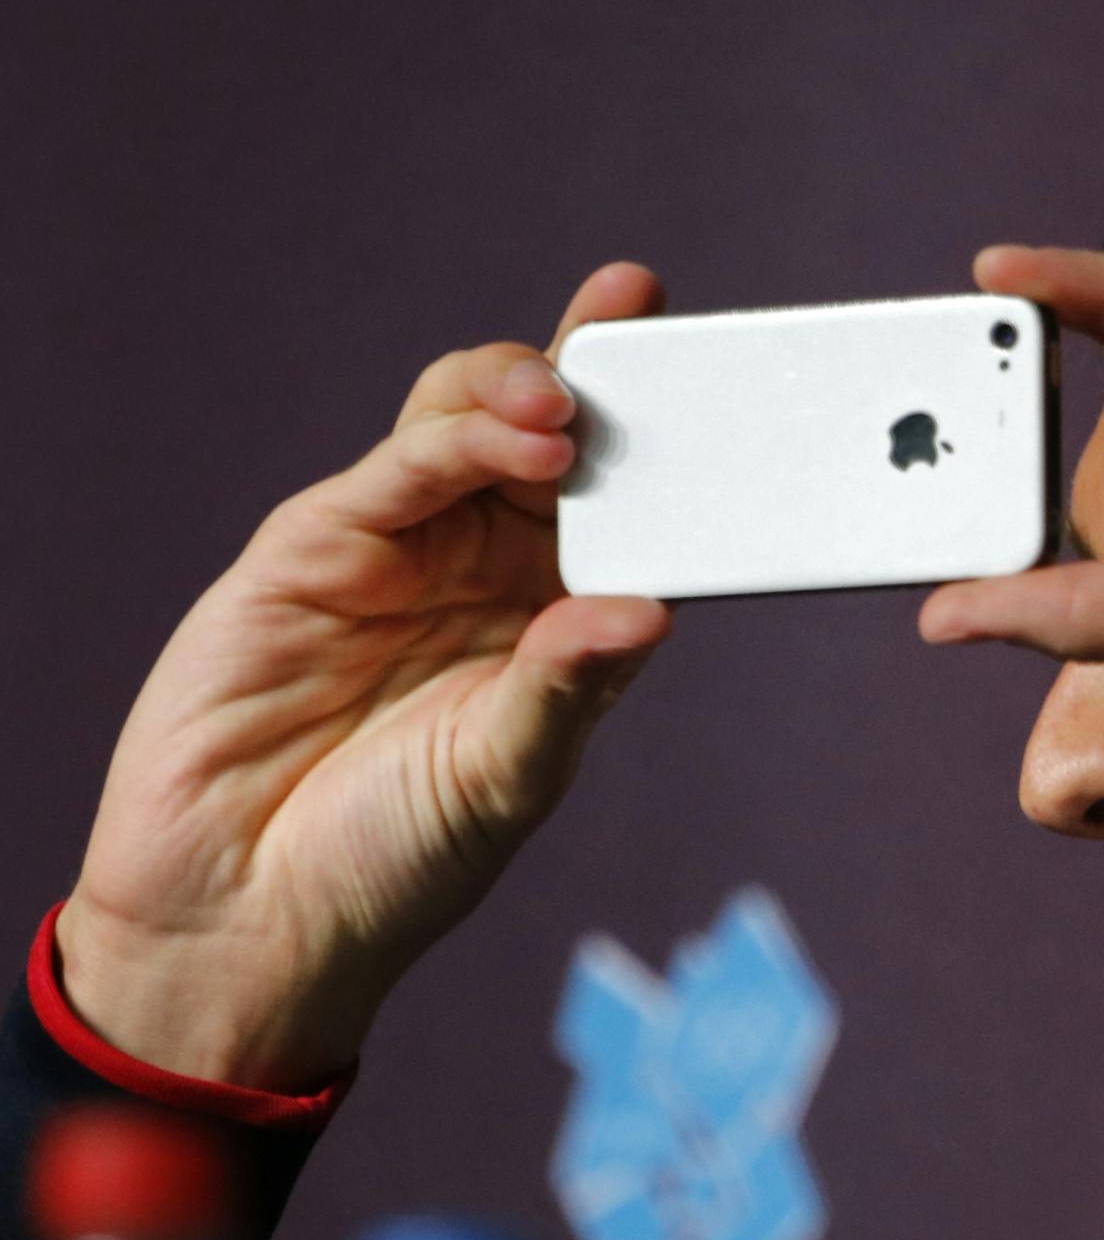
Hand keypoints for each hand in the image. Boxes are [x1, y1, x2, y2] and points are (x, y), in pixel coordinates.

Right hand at [57, 264, 672, 1090]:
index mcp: (555, 617)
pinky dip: (449, 443)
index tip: (720, 376)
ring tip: (568, 411)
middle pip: (549, 436)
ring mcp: (400, 550)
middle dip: (597, 369)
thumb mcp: (508, 777)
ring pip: (466, 423)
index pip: (625, 506)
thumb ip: (568, 687)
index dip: (665, 439)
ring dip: (522, 394)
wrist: (246, 917)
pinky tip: (510, 441)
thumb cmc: (397, 859)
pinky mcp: (312, 551)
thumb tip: (652, 612)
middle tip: (640, 322)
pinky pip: (389, 475)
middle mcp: (484, 569)